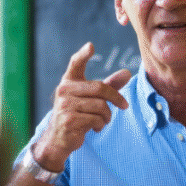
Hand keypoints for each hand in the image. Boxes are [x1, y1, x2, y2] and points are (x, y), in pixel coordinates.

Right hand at [32, 42, 131, 170]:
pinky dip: (100, 125)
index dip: (83, 54)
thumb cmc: (77, 115)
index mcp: (69, 82)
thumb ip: (109, 86)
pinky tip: (95, 128)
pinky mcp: (69, 120)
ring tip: (103, 121)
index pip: (75, 63)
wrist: (58, 139)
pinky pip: (95, 119)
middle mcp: (64, 90)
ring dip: (107, 116)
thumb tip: (127, 73)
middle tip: (124, 106)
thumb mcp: (91, 99)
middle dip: (116, 98)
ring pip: (100, 106)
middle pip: (99, 88)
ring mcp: (65, 105)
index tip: (90, 46)